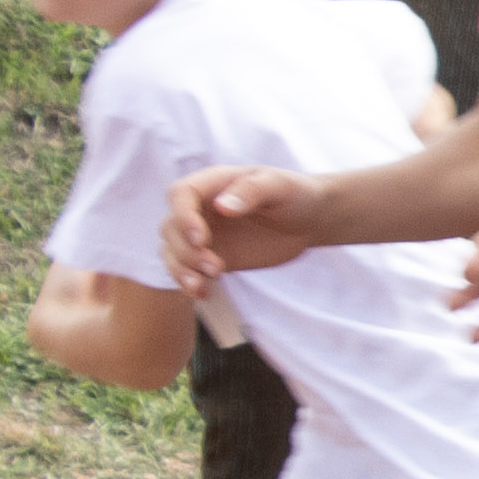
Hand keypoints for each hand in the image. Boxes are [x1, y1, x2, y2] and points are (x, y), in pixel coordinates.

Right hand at [174, 163, 327, 286]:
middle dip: (186, 251)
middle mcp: (200, 209)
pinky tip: (204, 293)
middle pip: (171, 228)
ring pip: (172, 251)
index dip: (184, 217)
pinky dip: (189, 283)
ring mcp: (203, 235)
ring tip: (203, 285)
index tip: (201, 239)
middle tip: (216, 267)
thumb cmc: (294, 194)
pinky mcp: (211, 258)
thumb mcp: (279, 185)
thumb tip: (222, 206)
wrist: (308, 220)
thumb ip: (251, 191)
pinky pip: (187, 271)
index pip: (181, 195)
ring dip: (182, 270)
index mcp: (212, 185)